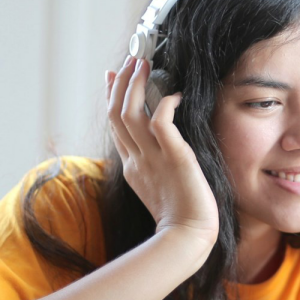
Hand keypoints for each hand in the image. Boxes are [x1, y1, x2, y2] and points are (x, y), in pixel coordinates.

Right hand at [105, 58, 218, 250]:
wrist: (188, 238)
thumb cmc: (182, 216)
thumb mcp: (159, 185)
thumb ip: (154, 162)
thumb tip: (160, 139)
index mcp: (132, 166)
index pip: (115, 124)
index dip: (112, 96)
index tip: (112, 74)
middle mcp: (137, 159)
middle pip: (117, 113)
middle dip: (121, 83)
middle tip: (132, 60)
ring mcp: (152, 158)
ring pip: (131, 113)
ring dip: (136, 85)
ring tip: (144, 64)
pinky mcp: (174, 158)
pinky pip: (162, 123)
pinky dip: (165, 105)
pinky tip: (175, 96)